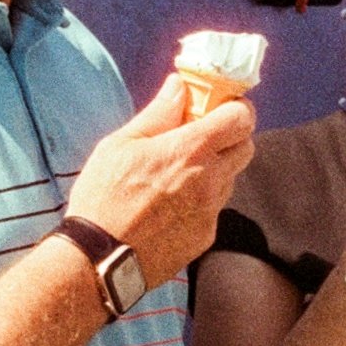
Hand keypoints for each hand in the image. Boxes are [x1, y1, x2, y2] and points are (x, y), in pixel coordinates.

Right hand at [64, 74, 255, 288]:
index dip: (237, 108)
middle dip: (231, 137)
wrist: (99, 258)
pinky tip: (171, 205)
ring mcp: (211, 211)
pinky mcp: (205, 237)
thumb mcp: (122, 144)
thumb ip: (158, 113)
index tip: (221, 106)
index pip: (241, 118)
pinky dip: (202, 200)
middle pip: (246, 147)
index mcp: (191, 150)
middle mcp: (211, 179)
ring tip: (178, 174)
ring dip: (216, 169)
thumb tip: (179, 86)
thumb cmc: (104, 197)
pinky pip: (214, 209)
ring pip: (230, 179)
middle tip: (203, 136)